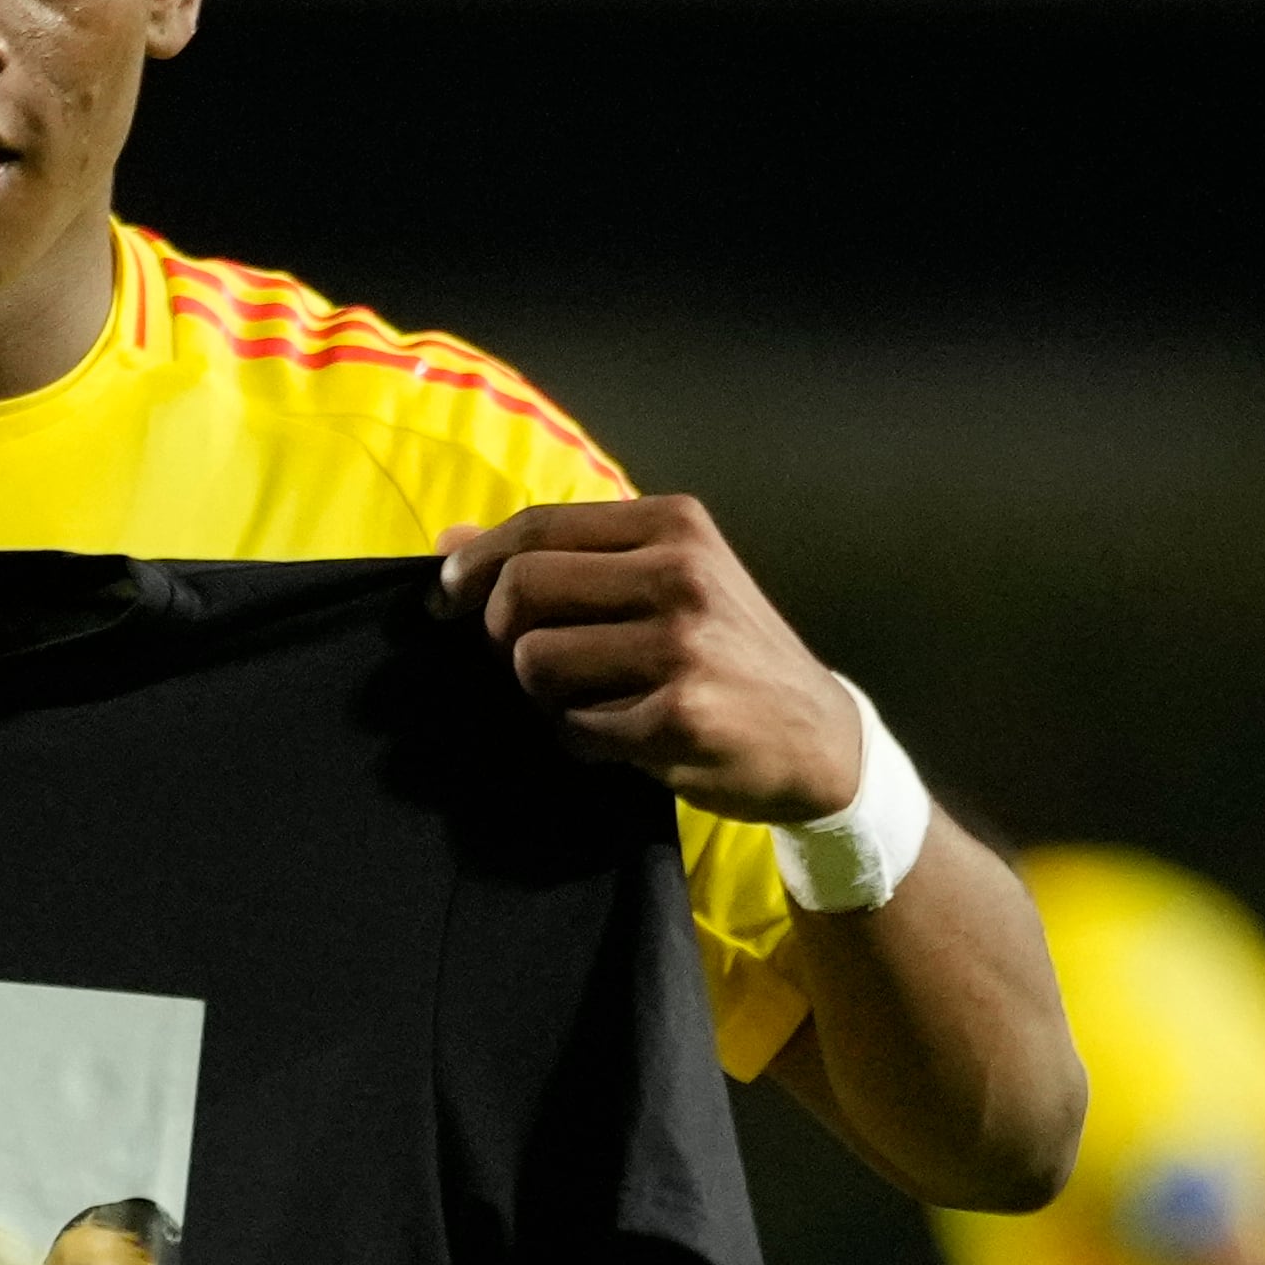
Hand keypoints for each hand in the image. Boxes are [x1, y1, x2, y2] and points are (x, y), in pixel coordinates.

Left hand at [437, 496, 860, 819]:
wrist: (818, 738)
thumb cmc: (724, 653)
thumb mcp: (660, 580)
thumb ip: (563, 557)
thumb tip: (449, 539)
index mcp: (674, 525)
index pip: (539, 526)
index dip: (474, 563)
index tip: (447, 597)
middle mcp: (680, 573)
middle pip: (522, 589)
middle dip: (499, 633)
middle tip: (525, 661)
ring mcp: (682, 645)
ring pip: (534, 662)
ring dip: (541, 695)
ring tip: (589, 701)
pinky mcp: (679, 716)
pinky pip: (572, 727)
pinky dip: (580, 739)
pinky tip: (622, 737)